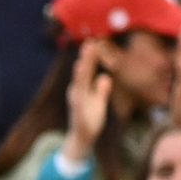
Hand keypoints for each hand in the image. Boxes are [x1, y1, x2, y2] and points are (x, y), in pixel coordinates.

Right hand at [59, 39, 110, 160]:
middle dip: (87, 57)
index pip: (87, 69)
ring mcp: (76, 100)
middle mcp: (77, 91)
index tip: (95, 41)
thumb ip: (101, 89)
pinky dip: (79, 84)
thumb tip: (104, 77)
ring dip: (83, 66)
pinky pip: (79, 94)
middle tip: (91, 41)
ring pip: (80, 79)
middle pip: (83, 71)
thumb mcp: (98, 102)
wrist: (83, 138)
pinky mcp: (78, 109)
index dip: (91, 56)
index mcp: (82, 88)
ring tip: (87, 53)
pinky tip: (80, 72)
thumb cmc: (90, 119)